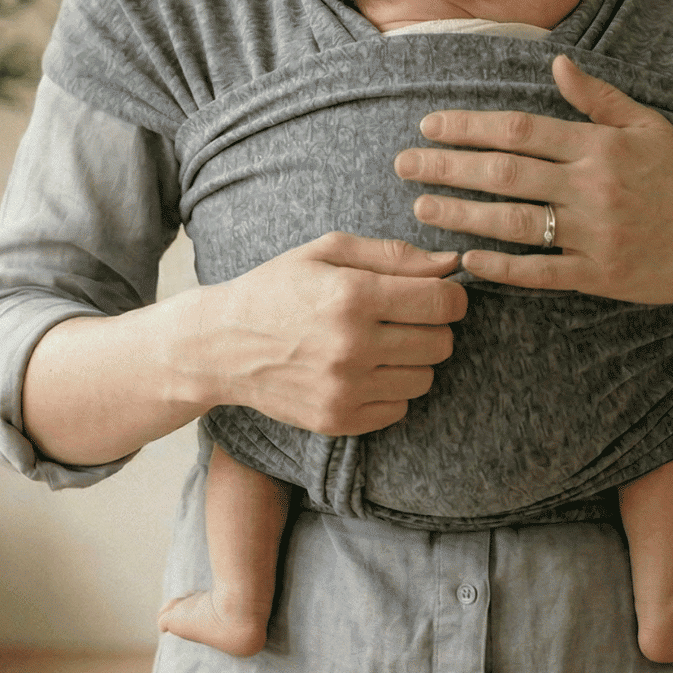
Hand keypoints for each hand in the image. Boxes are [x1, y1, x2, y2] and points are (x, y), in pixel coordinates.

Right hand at [193, 232, 466, 435]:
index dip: (450, 296)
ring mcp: (345, 390)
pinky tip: (364, 370)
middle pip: (440, 343)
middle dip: (431, 327)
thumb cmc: (278, 288)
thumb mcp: (327, 251)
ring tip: (380, 343)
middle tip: (401, 318)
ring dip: (412, 360)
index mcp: (352, 296)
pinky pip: (400, 408)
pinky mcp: (338, 420)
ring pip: (425, 378)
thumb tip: (451, 264)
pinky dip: (391, 390)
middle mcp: (352, 347)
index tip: (436, 294)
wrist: (221, 345)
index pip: (442, 304)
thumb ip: (393, 255)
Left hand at [394, 55, 672, 306]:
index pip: (519, 130)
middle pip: (505, 173)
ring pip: (515, 223)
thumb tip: (555, 61)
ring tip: (421, 208)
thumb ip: (598, 97)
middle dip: (447, 167)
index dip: (468, 127)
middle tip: (403, 165)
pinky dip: (503, 267)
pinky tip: (467, 258)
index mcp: (599, 146)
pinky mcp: (600, 275)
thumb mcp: (649, 126)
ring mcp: (595, 233)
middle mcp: (592, 187)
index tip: (429, 126)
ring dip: (462, 215)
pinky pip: (542, 272)